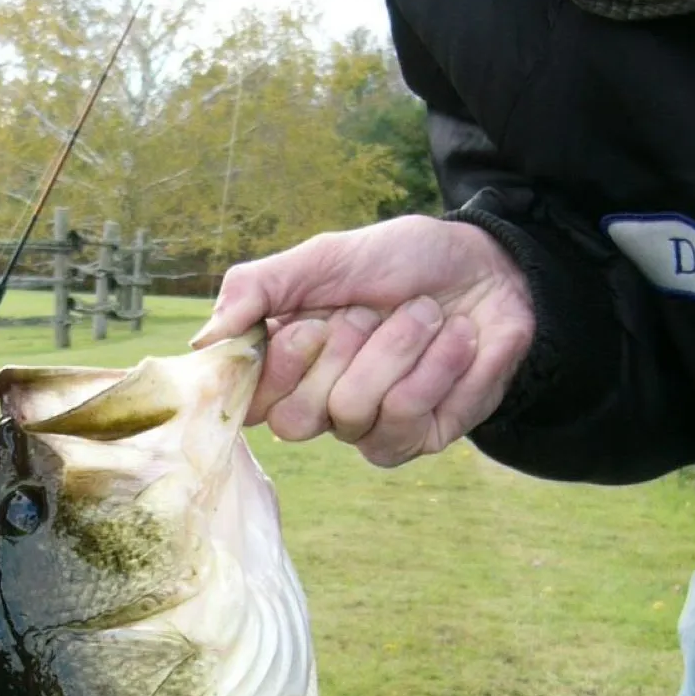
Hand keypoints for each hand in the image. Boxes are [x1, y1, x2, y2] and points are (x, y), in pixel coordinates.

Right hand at [191, 216, 533, 466]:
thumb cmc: (401, 261)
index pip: (247, 405)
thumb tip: (203, 342)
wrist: (490, 266)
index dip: (276, 368)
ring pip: (353, 412)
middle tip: (369, 311)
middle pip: (296, 420)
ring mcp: (370, 429)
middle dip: (340, 349)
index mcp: (285, 366)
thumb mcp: (322, 258)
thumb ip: (256, 289)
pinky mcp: (421, 437)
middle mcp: (320, 406)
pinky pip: (409, 417)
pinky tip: (457, 337)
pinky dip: (437, 364)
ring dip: (396, 347)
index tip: (305, 323)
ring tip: (424, 313)